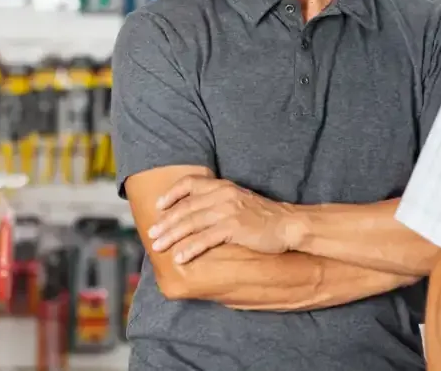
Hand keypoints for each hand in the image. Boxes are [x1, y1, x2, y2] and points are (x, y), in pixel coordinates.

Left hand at [147, 176, 299, 262]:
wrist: (288, 224)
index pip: (190, 183)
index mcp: (223, 186)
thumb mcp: (239, 201)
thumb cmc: (264, 217)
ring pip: (191, 223)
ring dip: (172, 236)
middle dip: (166, 222)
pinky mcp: (234, 227)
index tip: (158, 206)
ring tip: (159, 247)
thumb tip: (195, 215)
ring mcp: (228, 211)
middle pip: (186, 207)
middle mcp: (223, 195)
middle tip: (151, 234)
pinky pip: (205, 239)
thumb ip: (219, 202)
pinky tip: (180, 257)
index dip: (171, 193)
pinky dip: (190, 248)